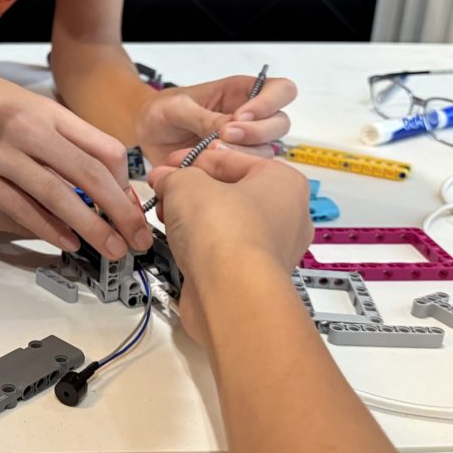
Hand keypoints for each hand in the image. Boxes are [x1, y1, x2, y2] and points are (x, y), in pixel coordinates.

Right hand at [0, 49, 151, 258]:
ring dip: (92, 228)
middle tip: (138, 236)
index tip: (133, 203)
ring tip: (111, 247)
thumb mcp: (22, 100)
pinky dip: (47, 228)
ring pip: (60, 198)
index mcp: (45, 110)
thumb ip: (57, 130)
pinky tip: (66, 241)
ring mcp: (0, 155)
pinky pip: (19, 209)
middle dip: (121, 212)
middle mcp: (28, 130)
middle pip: (90, 176)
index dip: (124, 182)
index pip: (103, 147)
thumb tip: (93, 164)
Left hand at [134, 75, 296, 163]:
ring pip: (267, 151)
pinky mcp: (233, 166)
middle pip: (280, 124)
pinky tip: (206, 166)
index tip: (241, 115)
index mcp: (241, 93)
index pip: (280, 90)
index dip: (269, 103)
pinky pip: (245, 172)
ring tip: (210, 152)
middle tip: (224, 136)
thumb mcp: (177, 107)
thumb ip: (204, 117)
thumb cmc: (161, 110)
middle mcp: (249, 118)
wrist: (145, 133)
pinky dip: (228, 172)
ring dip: (242, 154)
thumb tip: (230, 128)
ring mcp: (243, 144)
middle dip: (256, 132)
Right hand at [148, 150, 312, 344]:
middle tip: (164, 190)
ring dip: (193, 218)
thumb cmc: (223, 230)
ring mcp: (273, 250)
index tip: (168, 166)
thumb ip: (174, 176)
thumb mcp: (187, 183)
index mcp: (284, 182)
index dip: (192, 160)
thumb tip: (165, 179)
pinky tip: (180, 244)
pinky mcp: (254, 277)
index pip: (230, 159)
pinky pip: (224, 251)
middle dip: (191, 190)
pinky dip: (201, 245)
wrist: (228, 292)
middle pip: (229, 192)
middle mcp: (288, 216)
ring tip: (167, 216)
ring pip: (226, 223)